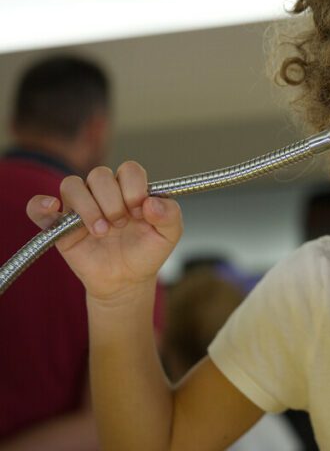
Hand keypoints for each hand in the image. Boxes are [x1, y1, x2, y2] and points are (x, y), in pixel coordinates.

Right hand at [26, 161, 182, 301]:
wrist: (126, 281)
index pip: (129, 170)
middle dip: (113, 202)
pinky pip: (38, 207)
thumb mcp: (169, 236)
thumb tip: (152, 202)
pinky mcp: (58, 225)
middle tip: (121, 226)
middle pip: (100, 175)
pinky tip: (53, 208)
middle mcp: (103, 192)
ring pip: (72, 185)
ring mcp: (79, 207)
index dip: (134, 189)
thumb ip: (170, 215)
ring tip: (101, 232)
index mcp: (129, 188)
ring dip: (88, 207)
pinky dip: (40, 205)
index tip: (140, 213)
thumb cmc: (146, 252)